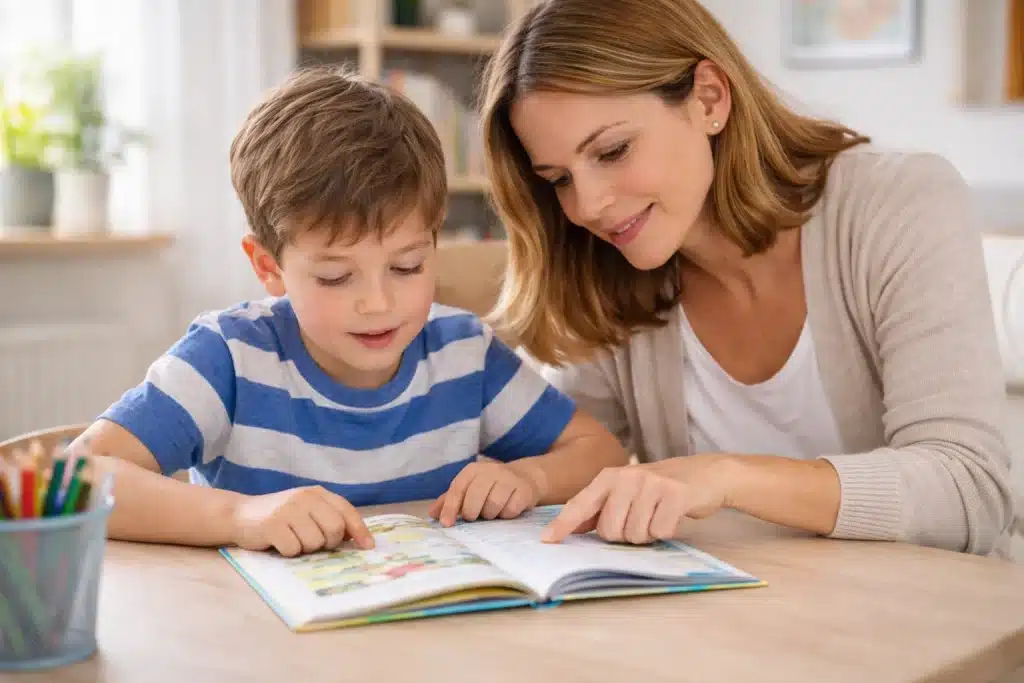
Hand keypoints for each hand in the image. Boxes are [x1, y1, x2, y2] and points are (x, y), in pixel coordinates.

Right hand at [230, 486, 374, 556]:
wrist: (241, 514)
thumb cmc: (280, 516)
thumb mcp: (307, 510)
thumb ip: (329, 517)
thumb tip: (356, 538)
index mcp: (317, 493)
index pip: (346, 510)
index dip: (360, 530)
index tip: (368, 547)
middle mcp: (305, 498)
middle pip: (334, 529)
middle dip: (328, 543)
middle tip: (314, 543)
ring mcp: (288, 510)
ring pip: (314, 543)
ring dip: (305, 548)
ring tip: (292, 539)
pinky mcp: (272, 525)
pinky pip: (293, 550)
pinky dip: (288, 552)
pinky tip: (279, 542)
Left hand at [429, 460, 544, 526]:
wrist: (523, 478)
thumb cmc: (489, 486)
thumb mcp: (469, 488)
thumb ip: (450, 500)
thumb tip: (432, 514)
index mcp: (472, 470)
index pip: (457, 489)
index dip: (450, 507)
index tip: (446, 524)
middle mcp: (490, 471)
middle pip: (475, 498)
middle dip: (472, 513)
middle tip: (475, 516)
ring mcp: (509, 479)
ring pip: (493, 506)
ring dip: (490, 515)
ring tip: (492, 511)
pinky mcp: (524, 490)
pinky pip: (510, 510)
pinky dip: (506, 515)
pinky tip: (506, 509)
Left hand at [540, 455, 730, 544]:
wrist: (706, 473)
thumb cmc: (661, 488)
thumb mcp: (627, 491)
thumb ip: (601, 508)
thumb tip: (571, 528)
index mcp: (609, 477)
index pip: (580, 503)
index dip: (563, 524)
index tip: (547, 540)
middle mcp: (627, 477)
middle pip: (609, 530)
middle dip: (623, 536)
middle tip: (640, 520)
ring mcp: (651, 484)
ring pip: (634, 535)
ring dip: (646, 535)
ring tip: (657, 516)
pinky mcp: (674, 495)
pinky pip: (659, 532)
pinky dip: (666, 531)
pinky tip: (672, 516)